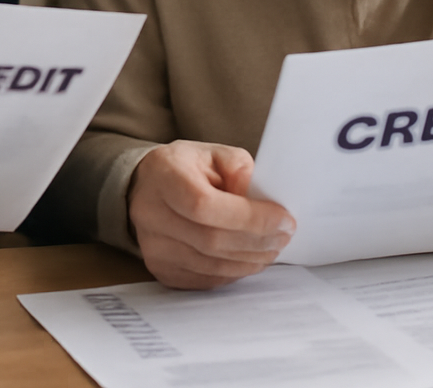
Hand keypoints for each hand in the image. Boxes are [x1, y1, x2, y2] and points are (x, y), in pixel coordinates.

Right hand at [128, 140, 294, 289]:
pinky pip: (207, 279)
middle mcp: (152, 214)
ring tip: (273, 247)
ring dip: (251, 260)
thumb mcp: (214, 153)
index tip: (284, 219)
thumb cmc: (186, 168)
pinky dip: (235, 271)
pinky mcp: (162, 270)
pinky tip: (250, 258)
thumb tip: (260, 202)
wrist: (147, 187)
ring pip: (212, 265)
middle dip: (258, 241)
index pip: (205, 206)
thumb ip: (240, 171)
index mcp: (164, 176)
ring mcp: (154, 248)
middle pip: (211, 240)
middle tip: (285, 235)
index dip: (250, 218)